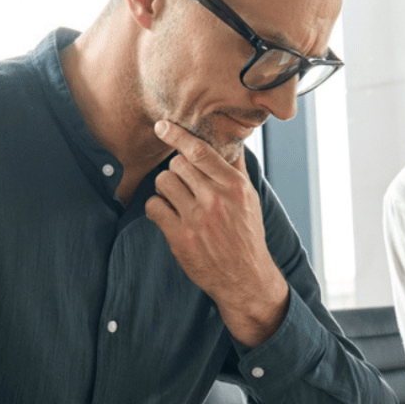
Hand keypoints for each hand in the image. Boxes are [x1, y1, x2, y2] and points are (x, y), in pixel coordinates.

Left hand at [146, 120, 288, 346]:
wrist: (245, 277)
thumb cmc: (246, 234)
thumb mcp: (250, 198)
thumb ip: (236, 169)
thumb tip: (231, 139)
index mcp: (234, 186)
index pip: (200, 151)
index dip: (178, 135)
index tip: (162, 126)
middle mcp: (216, 199)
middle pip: (177, 164)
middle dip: (176, 170)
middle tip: (184, 183)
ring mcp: (196, 219)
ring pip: (163, 182)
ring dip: (166, 188)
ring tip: (177, 199)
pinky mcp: (180, 237)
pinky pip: (154, 207)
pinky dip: (157, 208)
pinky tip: (168, 215)